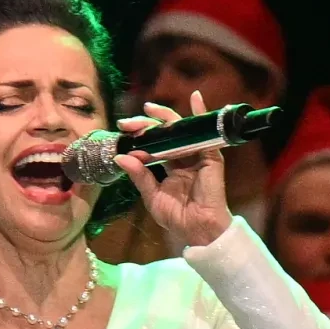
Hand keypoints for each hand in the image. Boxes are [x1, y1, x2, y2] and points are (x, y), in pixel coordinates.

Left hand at [115, 89, 233, 249]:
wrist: (198, 230)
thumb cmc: (177, 217)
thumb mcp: (151, 196)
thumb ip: (139, 176)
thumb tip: (120, 156)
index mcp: (169, 165)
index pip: (153, 143)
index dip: (139, 136)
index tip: (121, 131)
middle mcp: (182, 156)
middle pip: (165, 132)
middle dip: (145, 124)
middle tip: (127, 123)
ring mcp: (196, 154)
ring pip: (181, 128)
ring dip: (165, 116)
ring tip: (149, 109)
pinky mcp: (210, 156)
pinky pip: (206, 132)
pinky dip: (201, 113)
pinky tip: (195, 98)